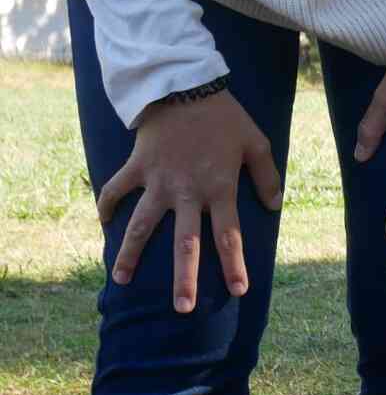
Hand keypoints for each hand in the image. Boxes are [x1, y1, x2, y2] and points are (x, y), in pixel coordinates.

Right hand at [98, 89, 283, 313]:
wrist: (184, 86)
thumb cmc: (225, 117)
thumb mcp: (257, 142)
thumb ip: (268, 176)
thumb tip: (275, 206)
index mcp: (220, 189)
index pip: (229, 236)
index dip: (233, 264)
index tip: (238, 290)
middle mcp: (188, 192)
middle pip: (185, 243)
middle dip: (184, 278)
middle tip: (183, 308)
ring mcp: (158, 182)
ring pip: (142, 226)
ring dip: (131, 254)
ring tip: (121, 280)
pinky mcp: (136, 167)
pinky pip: (117, 190)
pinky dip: (107, 205)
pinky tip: (101, 223)